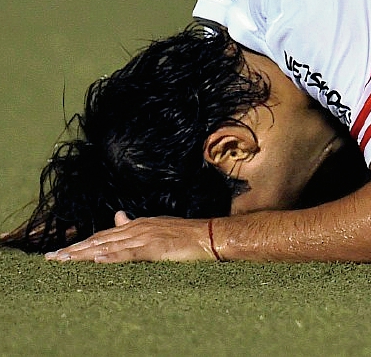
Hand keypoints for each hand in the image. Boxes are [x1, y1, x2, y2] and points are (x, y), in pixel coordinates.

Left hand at [44, 212, 216, 262]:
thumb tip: (118, 217)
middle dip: (73, 249)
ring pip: (108, 247)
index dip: (80, 244)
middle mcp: (138, 229)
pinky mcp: (156, 247)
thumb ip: (136, 225)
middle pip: (99, 240)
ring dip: (84, 255)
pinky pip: (130, 254)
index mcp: (137, 225)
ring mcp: (146, 237)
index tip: (60, 252)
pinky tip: (97, 261)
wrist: (212, 235)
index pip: (102, 236)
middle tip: (50, 258)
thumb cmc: (188, 234)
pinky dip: (112, 257)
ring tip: (63, 261)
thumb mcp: (159, 226)